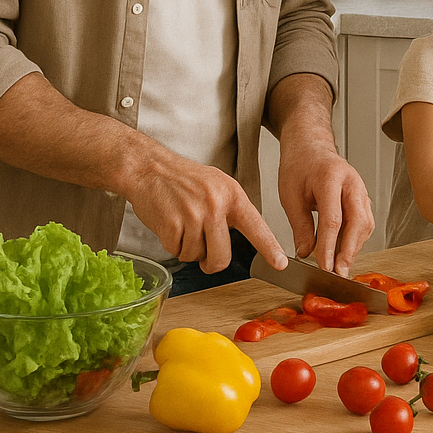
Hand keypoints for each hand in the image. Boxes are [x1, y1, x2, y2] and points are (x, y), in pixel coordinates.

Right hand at [125, 150, 285, 272]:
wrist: (151, 169)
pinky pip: (177, 252)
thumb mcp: (219, 186)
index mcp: (233, 196)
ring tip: (184, 225)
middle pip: (222, 256)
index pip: (256, 227)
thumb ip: (232, 210)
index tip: (281, 263)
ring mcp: (194, 216)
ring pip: (196, 256)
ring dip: (189, 249)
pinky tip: (171, 226)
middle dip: (212, 263)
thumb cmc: (185, 179)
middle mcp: (216, 206)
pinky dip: (173, 245)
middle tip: (205, 256)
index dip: (270, 247)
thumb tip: (245, 238)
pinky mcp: (172, 226)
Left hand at [277, 139, 373, 276]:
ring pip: (365, 224)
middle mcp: (352, 183)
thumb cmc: (299, 166)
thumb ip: (300, 225)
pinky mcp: (362, 198)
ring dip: (354, 247)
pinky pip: (365, 222)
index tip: (323, 267)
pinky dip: (356, 239)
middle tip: (339, 272)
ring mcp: (361, 189)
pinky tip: (343, 251)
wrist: (311, 147)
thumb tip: (306, 252)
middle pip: (358, 222)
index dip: (329, 246)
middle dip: (349, 250)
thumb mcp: (290, 195)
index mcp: (331, 178)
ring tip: (339, 266)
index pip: (333, 219)